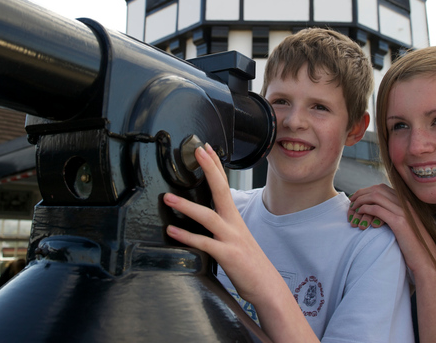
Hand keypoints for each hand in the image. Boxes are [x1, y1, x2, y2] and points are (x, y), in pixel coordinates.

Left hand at [163, 144, 284, 303]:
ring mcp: (231, 239)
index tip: (206, 149)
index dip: (216, 166)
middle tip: (197, 152)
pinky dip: (187, 236)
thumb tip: (207, 219)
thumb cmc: (249, 264)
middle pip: (222, 191)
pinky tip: (172, 231)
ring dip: (186, 206)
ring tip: (167, 197)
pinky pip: (204, 243)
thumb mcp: (237, 239)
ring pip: (208, 217)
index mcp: (235, 219)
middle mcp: (234, 224)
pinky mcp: (228, 256)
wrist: (268, 286)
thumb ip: (222, 227)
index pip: (225, 185)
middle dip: (210, 169)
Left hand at [348, 185, 435, 281]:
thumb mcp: (405, 227)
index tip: (357, 197)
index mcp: (406, 203)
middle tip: (351, 201)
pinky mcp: (399, 222)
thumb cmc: (413, 246)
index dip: (367, 190)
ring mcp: (403, 212)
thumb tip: (378, 212)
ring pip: (376, 197)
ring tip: (353, 208)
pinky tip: (360, 214)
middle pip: (377, 189)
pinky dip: (366, 209)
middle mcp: (405, 204)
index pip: (383, 188)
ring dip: (361, 201)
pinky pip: (377, 209)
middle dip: (361, 193)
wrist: (426, 260)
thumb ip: (394, 216)